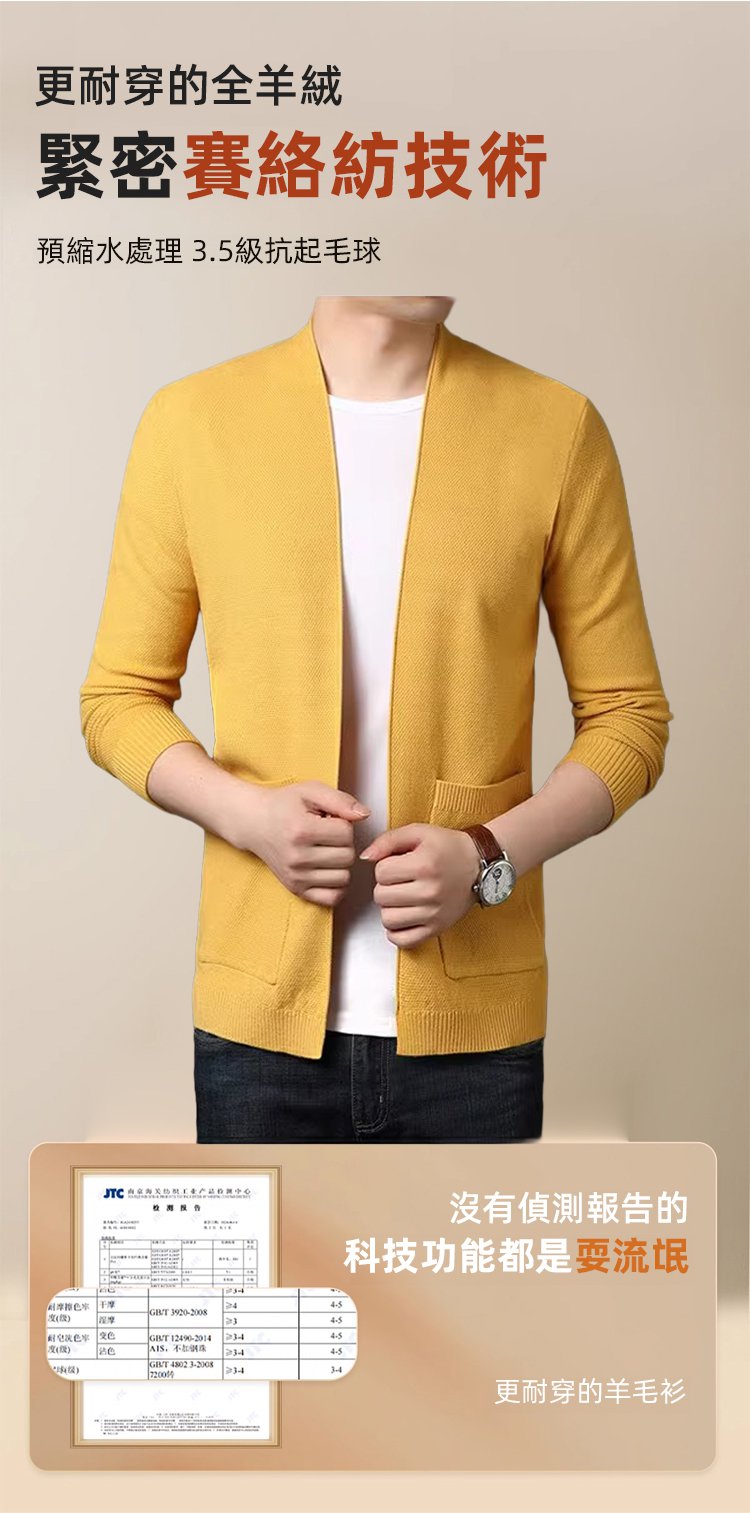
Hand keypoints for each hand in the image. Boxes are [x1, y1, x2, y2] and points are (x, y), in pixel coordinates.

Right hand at [232, 780, 369, 905]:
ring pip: (344, 877)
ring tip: (324, 849)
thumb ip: (341, 800)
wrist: (255, 822)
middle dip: (343, 843)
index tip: (328, 819)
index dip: (343, 823)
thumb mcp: (311, 791)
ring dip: (340, 863)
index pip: (347, 833)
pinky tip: (328, 869)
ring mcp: (296, 876)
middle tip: (326, 834)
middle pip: (348, 856)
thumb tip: (365, 815)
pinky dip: (336, 885)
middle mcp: (297, 857)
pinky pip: (333, 897)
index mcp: (302, 830)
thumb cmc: (284, 805)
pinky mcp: (296, 889)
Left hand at [360, 823, 479, 947]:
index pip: (380, 872)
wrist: (479, 865)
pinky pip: (403, 940)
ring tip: (401, 898)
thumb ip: (388, 840)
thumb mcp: (419, 832)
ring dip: (389, 908)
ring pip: (388, 919)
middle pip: (381, 896)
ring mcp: (434, 913)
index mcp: (424, 865)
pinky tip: (402, 916)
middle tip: (400, 881)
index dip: (384, 866)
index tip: (398, 864)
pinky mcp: (437, 928)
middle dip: (385, 886)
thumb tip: (365, 857)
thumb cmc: (448, 847)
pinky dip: (396, 931)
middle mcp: (429, 891)